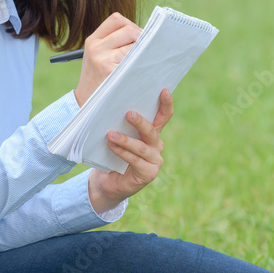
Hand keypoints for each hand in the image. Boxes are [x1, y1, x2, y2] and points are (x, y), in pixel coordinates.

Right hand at [75, 11, 142, 106]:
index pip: (117, 19)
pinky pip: (136, 61)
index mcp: (92, 40)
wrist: (84, 104)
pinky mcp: (112, 72)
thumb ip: (112, 43)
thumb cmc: (97, 80)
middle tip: (145, 50)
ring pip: (135, 45)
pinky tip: (142, 71)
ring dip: (144, 52)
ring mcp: (103, 60)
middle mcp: (96, 47)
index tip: (136, 37)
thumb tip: (144, 34)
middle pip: (129, 29)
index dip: (131, 25)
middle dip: (141, 38)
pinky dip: (142, 64)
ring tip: (143, 61)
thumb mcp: (96, 57)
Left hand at [88, 89, 173, 211]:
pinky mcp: (149, 173)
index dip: (166, 103)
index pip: (164, 116)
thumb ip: (120, 123)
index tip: (164, 90)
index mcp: (152, 133)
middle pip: (152, 130)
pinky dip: (122, 153)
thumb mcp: (117, 135)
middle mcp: (157, 145)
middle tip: (128, 113)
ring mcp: (155, 160)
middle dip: (140, 121)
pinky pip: (135, 160)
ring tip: (110, 134)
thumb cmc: (112, 154)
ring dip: (125, 139)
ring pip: (142, 147)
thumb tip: (111, 105)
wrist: (107, 182)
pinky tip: (112, 146)